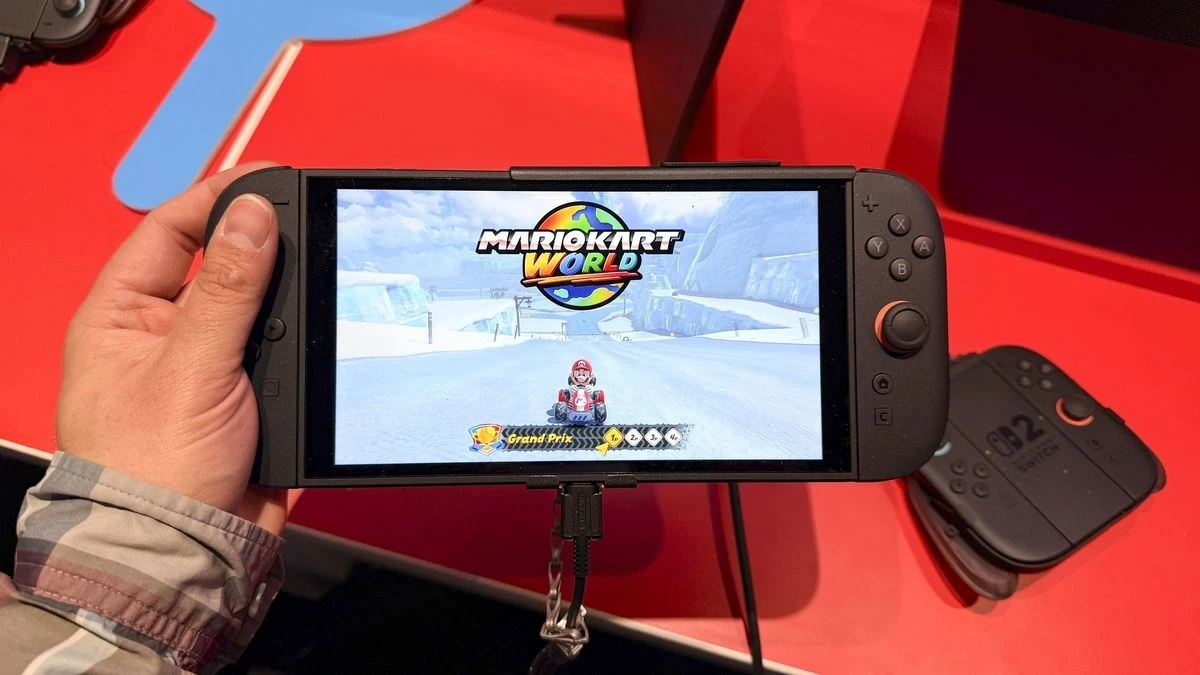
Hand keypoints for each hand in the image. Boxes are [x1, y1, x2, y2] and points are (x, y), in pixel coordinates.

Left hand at [56, 162, 292, 533]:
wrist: (188, 552)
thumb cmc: (152, 471)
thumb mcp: (190, 368)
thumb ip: (227, 291)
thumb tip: (252, 217)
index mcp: (123, 317)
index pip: (168, 232)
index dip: (216, 199)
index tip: (270, 178)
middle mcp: (166, 334)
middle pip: (221, 263)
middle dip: (265, 244)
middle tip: (310, 222)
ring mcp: (212, 365)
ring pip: (261, 306)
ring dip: (291, 294)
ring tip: (322, 277)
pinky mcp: (253, 396)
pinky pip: (286, 350)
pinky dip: (308, 338)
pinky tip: (327, 327)